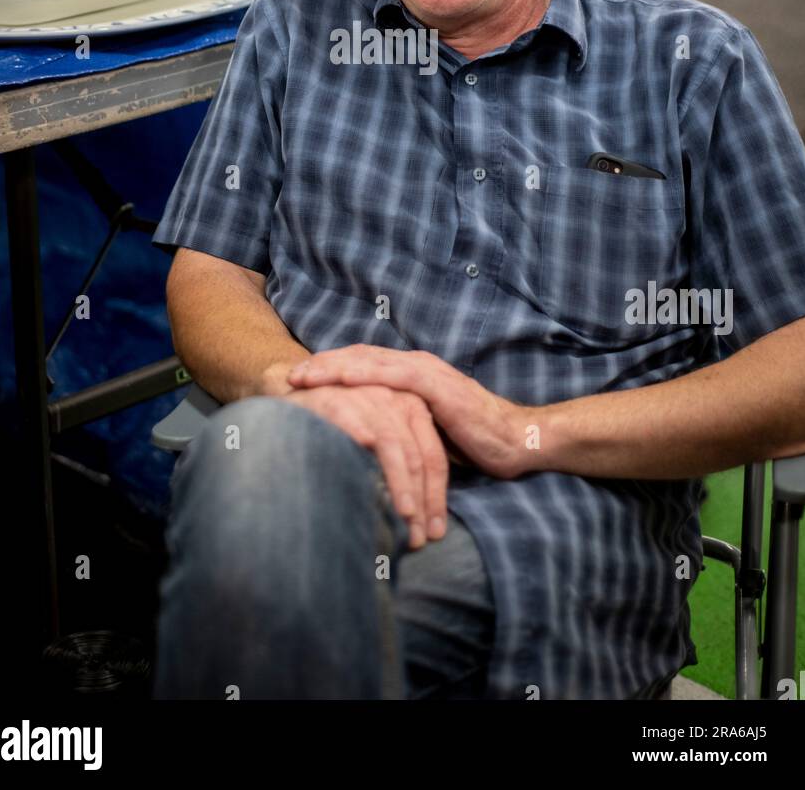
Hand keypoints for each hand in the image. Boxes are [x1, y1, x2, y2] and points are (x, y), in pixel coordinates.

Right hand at [282, 382, 448, 548]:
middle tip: (419, 539)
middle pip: (418, 456)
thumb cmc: (342, 420)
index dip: (436, 497)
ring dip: (401, 484)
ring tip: (405, 515)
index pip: (432, 458)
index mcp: (412, 406)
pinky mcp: (337, 400)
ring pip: (394, 446)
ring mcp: (367, 397)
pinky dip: (365, 451)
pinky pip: (356, 427)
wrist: (300, 389)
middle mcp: (395, 398)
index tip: (435, 533)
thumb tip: (416, 518)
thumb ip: (399, 464)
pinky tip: (368, 479)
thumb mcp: (379, 436)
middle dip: (422, 501)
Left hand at [287, 347, 530, 479]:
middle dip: (321, 365)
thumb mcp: (424, 432)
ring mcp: (426, 373)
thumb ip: (398, 427)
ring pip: (369, 362)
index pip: (361, 365)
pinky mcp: (438, 386)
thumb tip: (367, 446)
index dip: (328, 370)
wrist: (516, 441)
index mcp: (411, 375)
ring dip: (333, 367)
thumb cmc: (473, 442)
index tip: (296, 381)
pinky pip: (395, 376)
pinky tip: (341, 378)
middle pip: (358, 357)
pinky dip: (365, 374)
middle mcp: (415, 366)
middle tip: (287, 376)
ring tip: (301, 377)